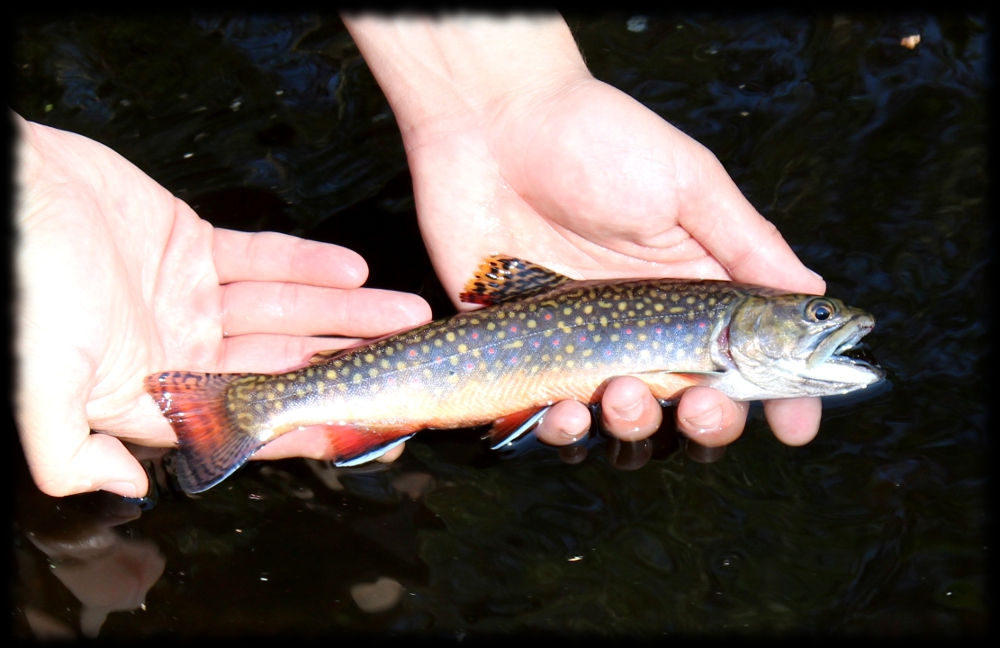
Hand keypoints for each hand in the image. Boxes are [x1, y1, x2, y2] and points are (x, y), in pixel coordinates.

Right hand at [14, 113, 430, 497]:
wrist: (7, 186)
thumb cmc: (23, 286)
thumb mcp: (40, 382)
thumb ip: (70, 452)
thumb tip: (125, 488)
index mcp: (150, 392)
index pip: (246, 418)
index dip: (306, 424)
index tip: (366, 427)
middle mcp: (179, 349)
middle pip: (281, 364)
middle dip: (347, 363)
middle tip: (409, 360)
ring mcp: (191, 296)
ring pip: (285, 311)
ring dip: (345, 312)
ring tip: (404, 313)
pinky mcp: (195, 245)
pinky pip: (263, 259)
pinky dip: (308, 264)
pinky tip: (353, 269)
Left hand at [344, 15, 825, 451]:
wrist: (490, 125)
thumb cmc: (598, 141)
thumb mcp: (688, 184)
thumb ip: (748, 246)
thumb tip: (816, 298)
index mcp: (694, 291)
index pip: (748, 362)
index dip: (779, 400)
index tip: (794, 426)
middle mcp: (645, 329)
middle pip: (692, 410)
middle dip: (707, 424)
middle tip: (695, 403)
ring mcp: (583, 346)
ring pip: (623, 428)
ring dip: (634, 431)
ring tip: (619, 394)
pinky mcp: (523, 351)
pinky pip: (546, 418)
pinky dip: (561, 431)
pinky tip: (562, 409)